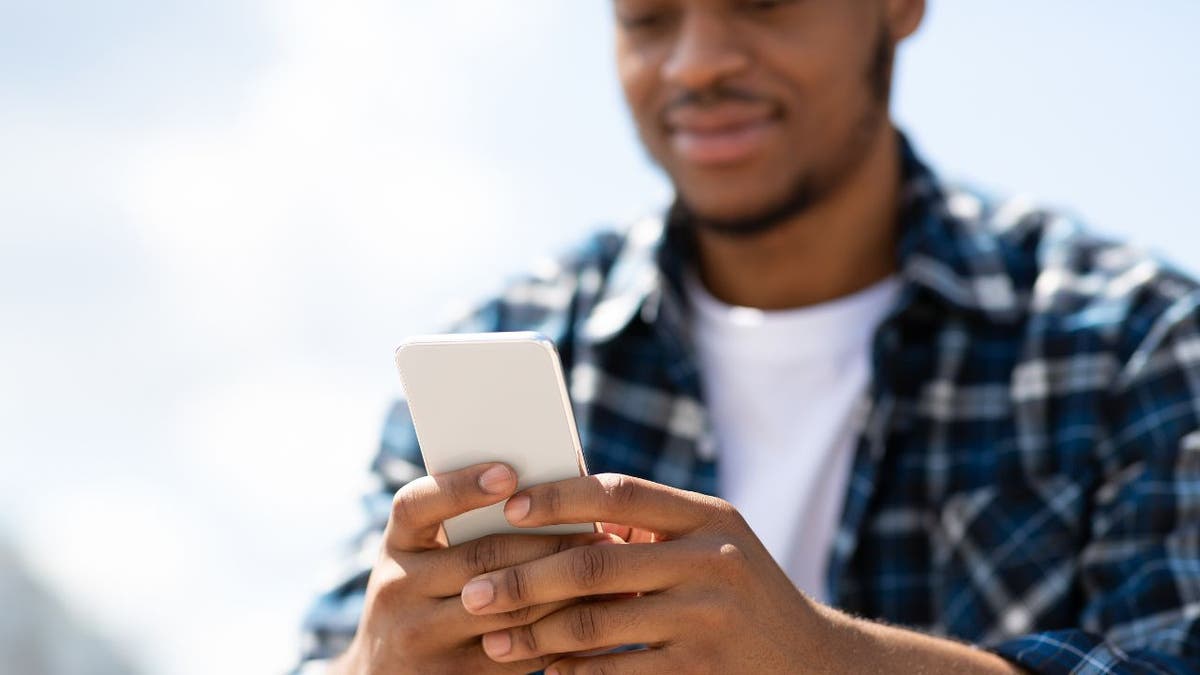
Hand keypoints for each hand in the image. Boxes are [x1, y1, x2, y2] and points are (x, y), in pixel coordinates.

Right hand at [334, 463, 616, 674]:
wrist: (385, 672)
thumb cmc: (423, 594)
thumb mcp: (425, 556)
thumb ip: (465, 526)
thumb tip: (545, 489)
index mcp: (397, 544)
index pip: (419, 504)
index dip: (461, 486)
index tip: (509, 473)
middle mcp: (398, 588)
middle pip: (481, 557)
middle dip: (549, 542)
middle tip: (602, 531)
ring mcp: (421, 637)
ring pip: (508, 606)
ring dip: (566, 587)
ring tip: (610, 569)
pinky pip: (516, 650)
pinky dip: (559, 629)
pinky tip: (594, 611)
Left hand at [458, 473, 825, 673]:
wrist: (813, 664)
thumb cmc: (743, 595)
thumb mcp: (714, 545)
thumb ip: (650, 528)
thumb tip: (555, 506)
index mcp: (709, 517)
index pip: (620, 492)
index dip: (558, 497)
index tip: (507, 508)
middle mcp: (713, 560)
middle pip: (594, 562)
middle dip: (523, 579)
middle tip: (471, 591)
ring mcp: (709, 619)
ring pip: (597, 623)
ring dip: (536, 633)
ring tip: (494, 639)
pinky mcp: (701, 672)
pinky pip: (616, 674)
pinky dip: (573, 673)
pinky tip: (545, 671)